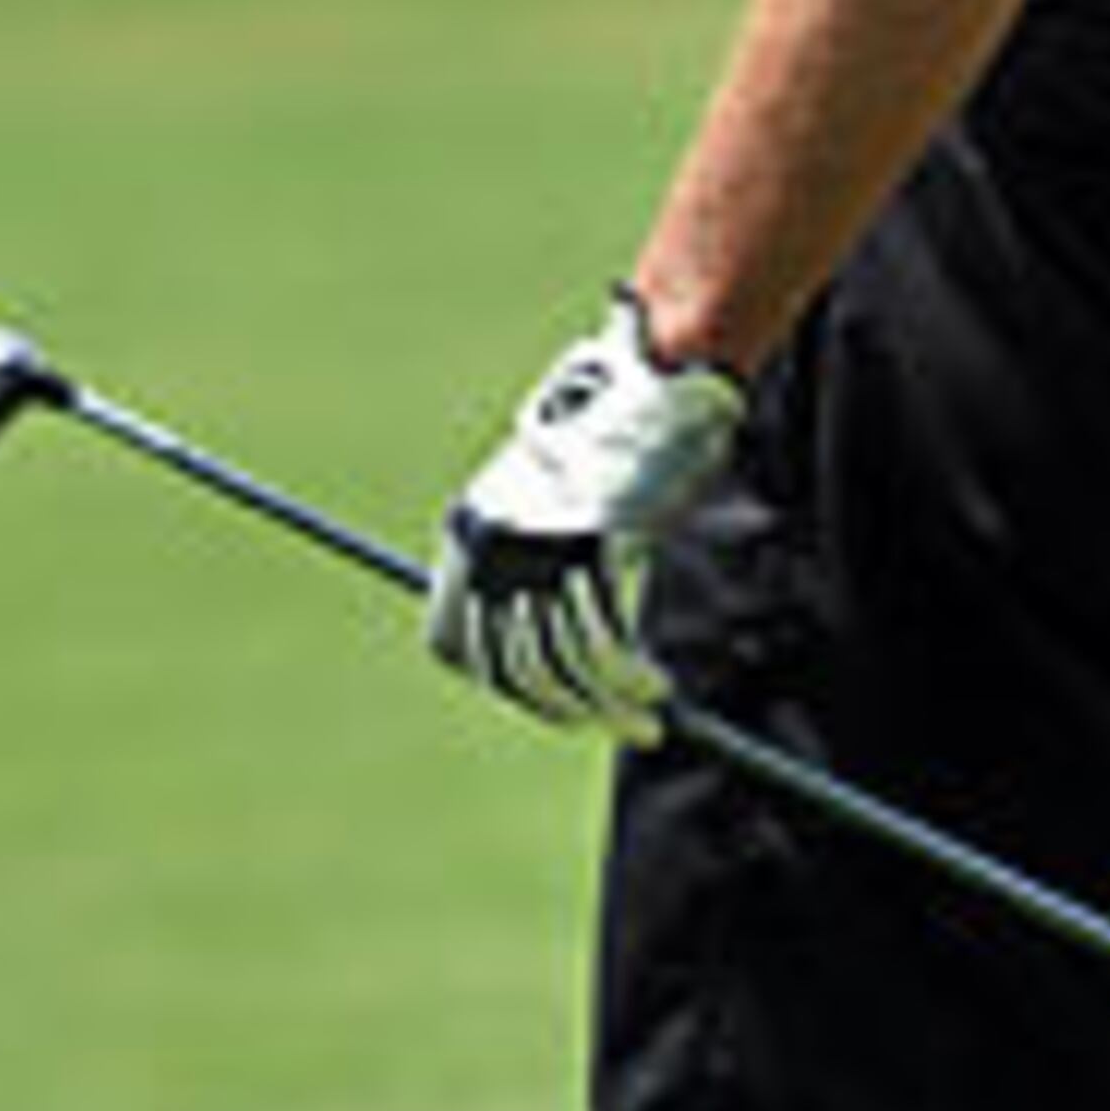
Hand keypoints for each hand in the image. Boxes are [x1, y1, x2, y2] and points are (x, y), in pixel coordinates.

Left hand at [424, 296, 744, 738]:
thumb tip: (547, 629)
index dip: (502, 685)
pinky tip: (655, 689)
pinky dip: (631, 680)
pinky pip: (606, 645)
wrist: (655, 384)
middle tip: (612, 726)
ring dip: (607, 706)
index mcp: (466, 533)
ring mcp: (541, 549)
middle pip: (511, 664)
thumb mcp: (552, 500)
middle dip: (563, 708)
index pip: (453, 645)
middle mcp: (492, 547)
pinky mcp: (592, 551)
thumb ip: (535, 556)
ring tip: (647, 717)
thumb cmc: (614, 439)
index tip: (550, 703)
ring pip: (562, 664)